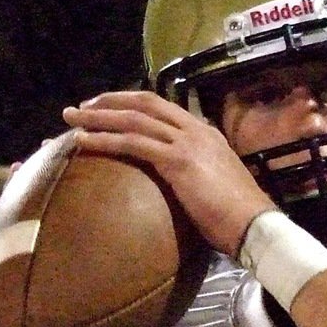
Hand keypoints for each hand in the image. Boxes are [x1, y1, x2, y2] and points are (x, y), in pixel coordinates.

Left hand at [63, 91, 275, 258]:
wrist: (256, 225)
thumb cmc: (239, 217)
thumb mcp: (217, 185)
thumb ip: (198, 176)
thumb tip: (182, 187)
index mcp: (206, 133)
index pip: (162, 108)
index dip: (131, 104)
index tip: (107, 108)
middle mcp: (195, 130)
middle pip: (143, 102)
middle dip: (108, 101)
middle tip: (81, 108)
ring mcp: (187, 143)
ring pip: (133, 119)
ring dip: (97, 116)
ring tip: (70, 119)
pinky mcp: (178, 161)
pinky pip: (133, 144)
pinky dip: (105, 140)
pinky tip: (83, 142)